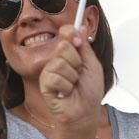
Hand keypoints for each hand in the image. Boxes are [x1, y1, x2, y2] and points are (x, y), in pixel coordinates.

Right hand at [39, 24, 103, 138]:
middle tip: (78, 73)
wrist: (86, 111)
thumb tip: (80, 27)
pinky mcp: (44, 84)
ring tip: (73, 85)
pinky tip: (66, 92)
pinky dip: (66, 86)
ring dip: (72, 76)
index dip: (72, 35)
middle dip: (76, 61)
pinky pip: (55, 77)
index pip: (65, 32)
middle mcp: (57, 59)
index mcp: (69, 53)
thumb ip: (84, 46)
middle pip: (63, 46)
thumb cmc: (90, 91)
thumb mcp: (93, 64)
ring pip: (59, 63)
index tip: (79, 42)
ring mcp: (49, 71)